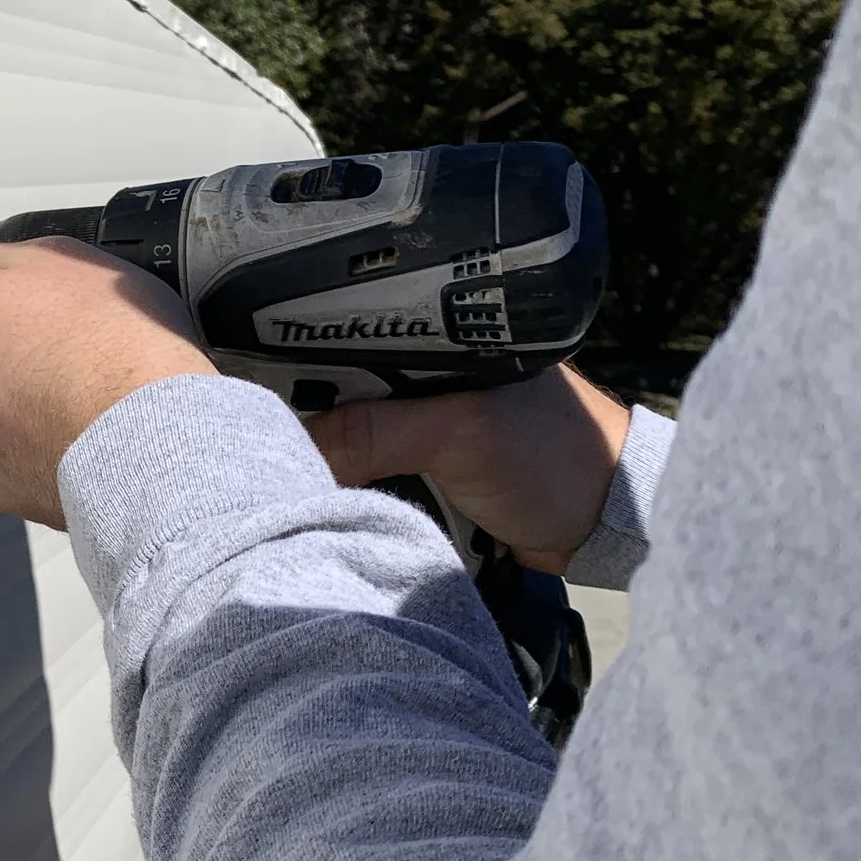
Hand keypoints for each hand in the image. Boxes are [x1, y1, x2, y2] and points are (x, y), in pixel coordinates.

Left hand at [0, 218, 216, 528]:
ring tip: (86, 390)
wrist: (152, 434)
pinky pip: (29, 463)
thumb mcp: (42, 258)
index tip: (31, 305)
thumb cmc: (103, 342)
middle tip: (64, 343)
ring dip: (27, 407)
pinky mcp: (16, 499)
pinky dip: (51, 447)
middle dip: (5, 359)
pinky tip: (90, 428)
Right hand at [304, 363, 629, 572]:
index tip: (258, 388)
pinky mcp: (424, 465)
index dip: (297, 357)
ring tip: (297, 465)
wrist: (602, 528)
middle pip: (334, 384)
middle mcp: (423, 369)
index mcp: (434, 334)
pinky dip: (353, 479)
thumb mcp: (460, 434)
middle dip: (308, 412)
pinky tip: (332, 486)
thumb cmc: (557, 459)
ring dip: (330, 452)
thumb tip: (296, 447)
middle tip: (272, 438)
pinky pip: (367, 468)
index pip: (343, 332)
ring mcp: (423, 420)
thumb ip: (375, 432)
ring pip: (347, 430)